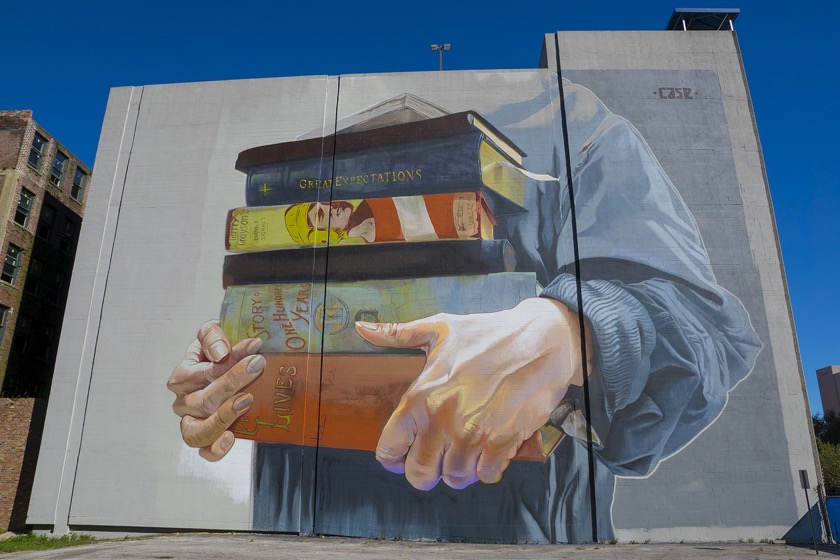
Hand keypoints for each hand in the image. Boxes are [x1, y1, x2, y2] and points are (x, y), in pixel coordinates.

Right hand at [167, 321, 264, 460]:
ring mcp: (192, 423)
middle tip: (257, 366)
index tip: (253, 350)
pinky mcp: (205, 439)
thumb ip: (213, 337)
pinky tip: (231, 437)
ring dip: (224, 416)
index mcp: (182, 377)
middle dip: (232, 382)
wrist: (224, 369)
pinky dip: (216, 449)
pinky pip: (205, 451)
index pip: (200, 373)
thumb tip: (220, 352)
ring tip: (247, 400)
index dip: (227, 363)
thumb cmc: (215, 352)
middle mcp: (184, 403)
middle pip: (204, 401)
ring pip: (199, 430)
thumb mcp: (211, 335)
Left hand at [355, 297, 591, 490]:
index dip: (394, 458)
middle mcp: (442, 420)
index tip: (402, 457)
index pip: (390, 448)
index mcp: (421, 397)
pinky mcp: (503, 441)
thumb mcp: (439, 329)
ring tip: (467, 450)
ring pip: (456, 478)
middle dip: (427, 472)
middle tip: (438, 459)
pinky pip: (488, 475)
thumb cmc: (488, 333)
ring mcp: (473, 434)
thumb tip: (364, 329)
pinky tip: (490, 449)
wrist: (540, 339)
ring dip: (461, 469)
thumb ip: (398, 335)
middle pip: (421, 474)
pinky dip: (488, 468)